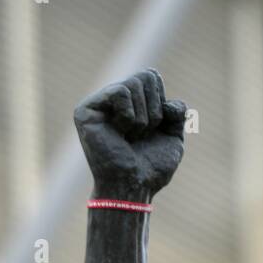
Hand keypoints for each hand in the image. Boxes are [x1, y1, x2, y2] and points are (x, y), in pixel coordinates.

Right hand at [74, 68, 185, 200]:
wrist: (135, 187)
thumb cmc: (151, 167)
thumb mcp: (173, 138)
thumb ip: (176, 113)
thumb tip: (169, 103)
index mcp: (130, 101)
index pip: (152, 76)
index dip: (161, 103)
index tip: (154, 129)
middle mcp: (112, 98)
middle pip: (145, 75)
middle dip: (154, 110)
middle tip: (141, 135)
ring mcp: (97, 103)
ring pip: (133, 84)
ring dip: (142, 118)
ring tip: (129, 138)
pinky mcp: (85, 110)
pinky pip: (119, 92)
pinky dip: (128, 116)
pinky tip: (119, 134)